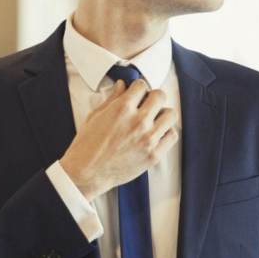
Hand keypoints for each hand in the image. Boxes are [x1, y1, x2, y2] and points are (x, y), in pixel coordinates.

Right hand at [59, 79, 178, 201]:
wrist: (86, 173)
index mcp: (122, 108)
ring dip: (162, 114)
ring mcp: (148, 138)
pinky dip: (167, 132)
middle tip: (146, 105)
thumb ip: (112, 98)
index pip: (142, 85)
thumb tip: (122, 84)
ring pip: (171, 114)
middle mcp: (138, 121)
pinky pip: (172, 136)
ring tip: (154, 120)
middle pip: (160, 96)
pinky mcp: (154, 154)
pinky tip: (157, 134)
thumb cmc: (87, 145)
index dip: (138, 88)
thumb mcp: (95, 116)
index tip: (137, 94)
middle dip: (152, 97)